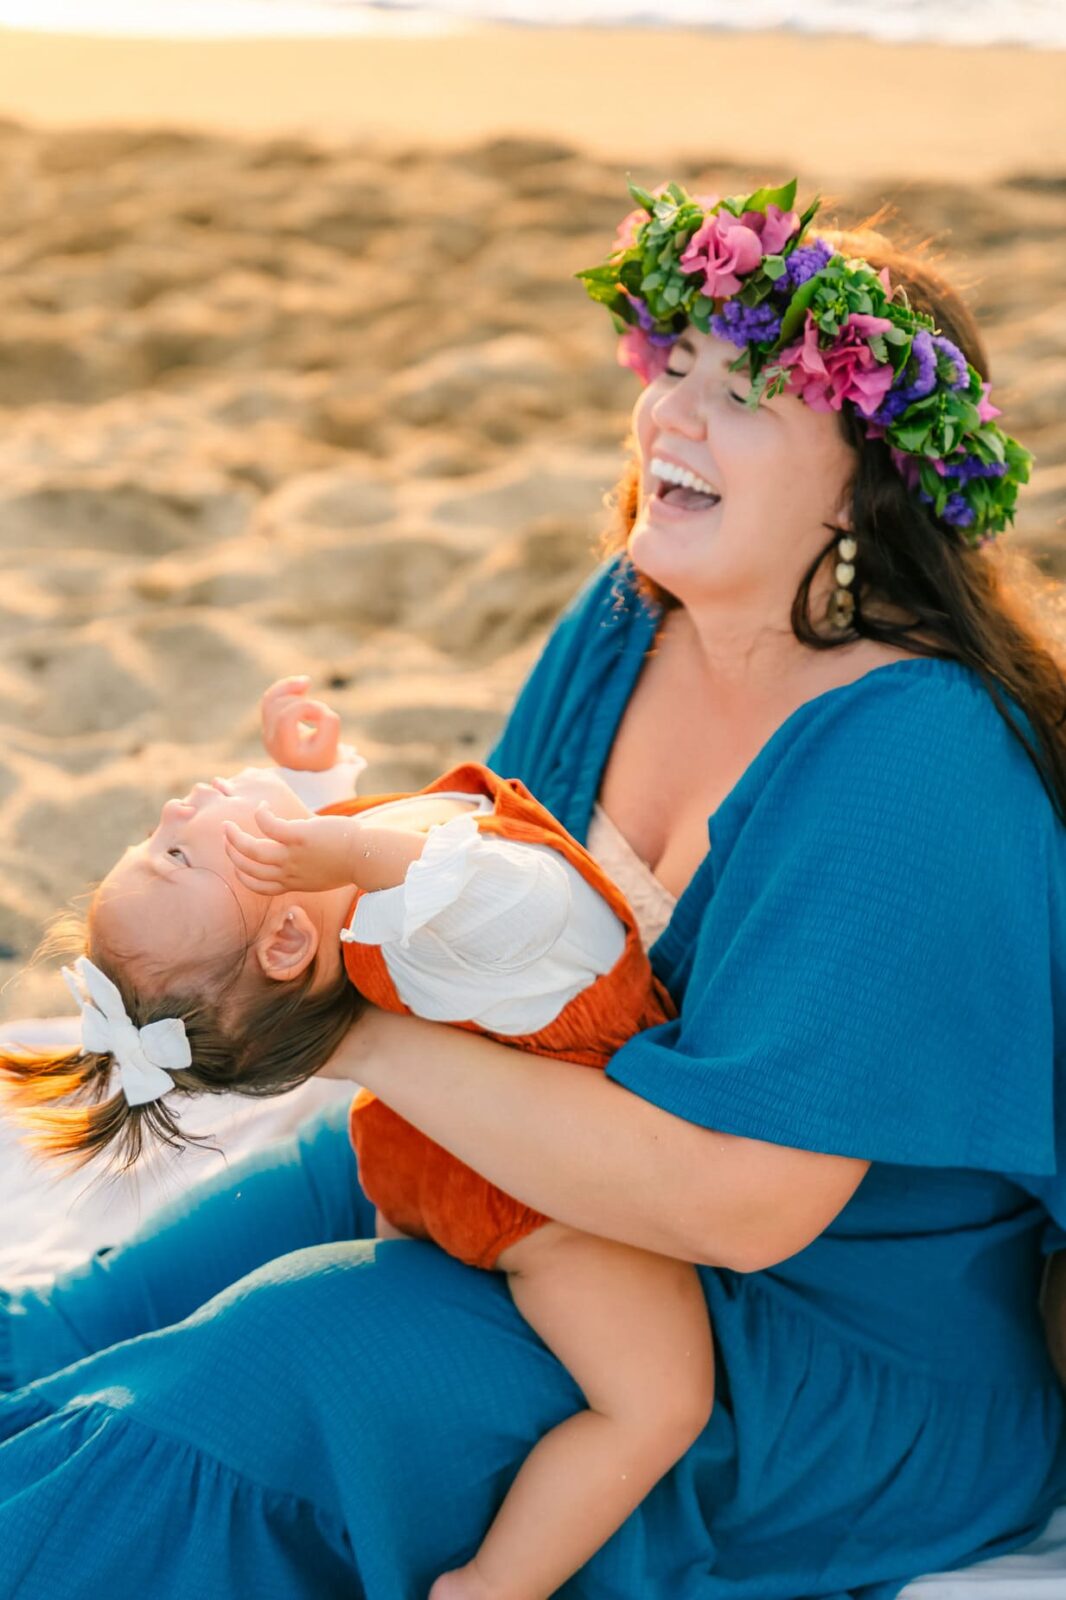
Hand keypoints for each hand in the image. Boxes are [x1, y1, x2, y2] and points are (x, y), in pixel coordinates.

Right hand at [223, 806, 359, 893]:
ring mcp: (293, 857)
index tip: (236, 862)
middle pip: (248, 868)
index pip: (258, 887)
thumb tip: (298, 853)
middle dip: (232, 852)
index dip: (242, 875)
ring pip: (251, 851)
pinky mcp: (300, 837)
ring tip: (228, 824)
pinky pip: (268, 826)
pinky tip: (263, 808)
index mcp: (294, 883)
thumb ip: (305, 868)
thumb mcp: (321, 873)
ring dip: (235, 837)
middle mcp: (289, 873)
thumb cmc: (348, 861)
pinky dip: (261, 815)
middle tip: (227, 834)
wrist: (367, 856)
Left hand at [260, 676, 341, 771]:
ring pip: (271, 699)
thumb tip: (315, 706)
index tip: (322, 714)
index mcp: (284, 749)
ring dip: (290, 688)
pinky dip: (286, 687)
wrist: (314, 768)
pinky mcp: (270, 721)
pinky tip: (303, 684)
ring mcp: (268, 730)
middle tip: (321, 711)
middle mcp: (271, 740)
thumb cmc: (323, 757)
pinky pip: (272, 697)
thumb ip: (329, 723)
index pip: (286, 718)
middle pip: (279, 707)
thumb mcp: (333, 744)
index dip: (305, 708)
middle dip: (302, 701)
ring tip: (307, 683)